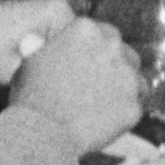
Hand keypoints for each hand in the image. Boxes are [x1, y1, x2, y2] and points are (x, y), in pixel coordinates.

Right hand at [0, 8, 144, 153]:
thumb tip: (39, 39)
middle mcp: (112, 47)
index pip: (99, 31)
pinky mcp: (134, 105)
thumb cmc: (31, 95)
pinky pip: (133, 106)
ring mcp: (128, 77)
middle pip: (122, 51)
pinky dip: (121, 112)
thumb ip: (43, 45)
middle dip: (111, 64)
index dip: (91, 48)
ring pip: (133, 78)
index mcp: (85, 30)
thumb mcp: (30, 59)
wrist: (42, 134)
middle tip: (93, 82)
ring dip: (121, 86)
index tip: (82, 61)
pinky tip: (102, 119)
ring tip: (99, 103)